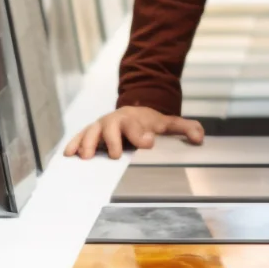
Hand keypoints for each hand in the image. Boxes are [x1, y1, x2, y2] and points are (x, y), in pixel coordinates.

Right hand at [63, 106, 204, 159]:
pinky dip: (74, 144)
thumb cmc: (149, 122)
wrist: (132, 110)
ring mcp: (101, 126)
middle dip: (115, 140)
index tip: (148, 143)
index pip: (137, 126)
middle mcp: (115, 121)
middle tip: (117, 155)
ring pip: (93, 132)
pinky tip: (69, 155)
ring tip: (86, 157)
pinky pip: (80, 137)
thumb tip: (200, 138)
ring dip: (89, 143)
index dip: (142, 135)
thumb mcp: (168, 123)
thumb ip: (185, 128)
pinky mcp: (90, 133)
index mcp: (134, 119)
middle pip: (113, 128)